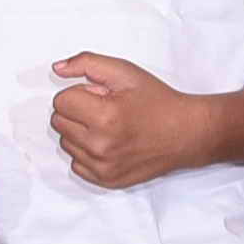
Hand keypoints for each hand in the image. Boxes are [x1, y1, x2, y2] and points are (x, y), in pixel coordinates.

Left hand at [47, 54, 211, 188]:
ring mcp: (102, 167)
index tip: (102, 96)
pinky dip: (87, 153)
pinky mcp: (105, 180)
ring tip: (111, 127)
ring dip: (81, 133)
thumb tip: (57, 69)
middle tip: (108, 110)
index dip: (80, 93)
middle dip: (78, 112)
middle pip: (59, 122)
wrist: (187, 133)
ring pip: (65, 143)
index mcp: (104, 117)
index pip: (60, 101)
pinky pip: (76, 163)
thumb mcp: (124, 72)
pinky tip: (110, 144)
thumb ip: (86, 63)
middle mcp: (100, 146)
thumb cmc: (158, 101)